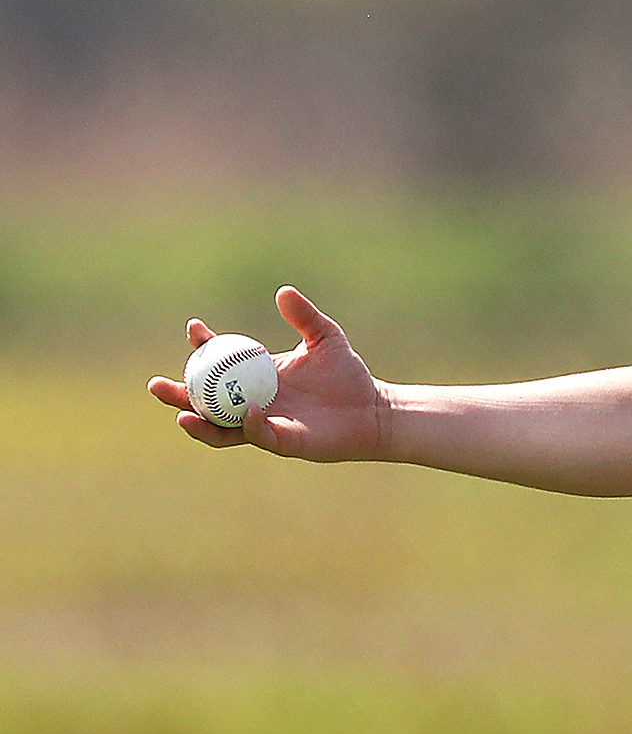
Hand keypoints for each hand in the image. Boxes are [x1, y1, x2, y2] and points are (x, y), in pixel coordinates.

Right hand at [147, 286, 390, 461]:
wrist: (374, 410)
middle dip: (178, 395)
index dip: (202, 347)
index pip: (219, 362)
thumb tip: (283, 291)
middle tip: (155, 385)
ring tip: (182, 414)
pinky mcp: (286, 442)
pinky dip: (250, 425)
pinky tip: (249, 411)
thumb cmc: (347, 375)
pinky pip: (260, 436)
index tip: (194, 329)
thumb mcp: (326, 339)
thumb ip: (305, 317)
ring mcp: (266, 424)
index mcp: (257, 375)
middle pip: (205, 402)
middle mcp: (254, 402)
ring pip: (222, 429)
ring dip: (200, 423)